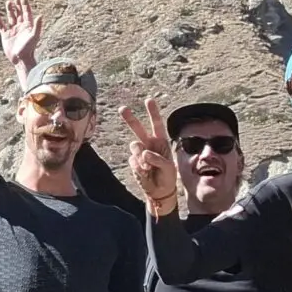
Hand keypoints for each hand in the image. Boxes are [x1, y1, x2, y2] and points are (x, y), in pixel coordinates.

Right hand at [0, 0, 42, 76]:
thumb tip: (40, 16)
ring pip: (10, 18)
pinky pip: (1, 26)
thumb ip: (37, 26)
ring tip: (8, 2)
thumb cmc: (29, 48)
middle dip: (17, 5)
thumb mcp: (34, 36)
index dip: (25, 5)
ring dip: (9, 10)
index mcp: (28, 26)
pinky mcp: (6, 36)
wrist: (21, 59)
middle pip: (18, 13)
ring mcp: (13, 31)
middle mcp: (20, 27)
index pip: (26, 13)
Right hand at [118, 97, 180, 211]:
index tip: (148, 100)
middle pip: (138, 129)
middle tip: (122, 108)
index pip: (157, 124)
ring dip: (141, 157)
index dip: (153, 112)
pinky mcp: (133, 162)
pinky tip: (145, 173)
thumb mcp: (168, 167)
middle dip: (130, 119)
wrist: (159, 191)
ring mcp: (139, 153)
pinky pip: (133, 161)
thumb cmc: (167, 176)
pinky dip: (139, 167)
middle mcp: (149, 144)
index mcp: (161, 142)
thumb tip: (144, 153)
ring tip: (148, 168)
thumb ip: (158, 158)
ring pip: (134, 146)